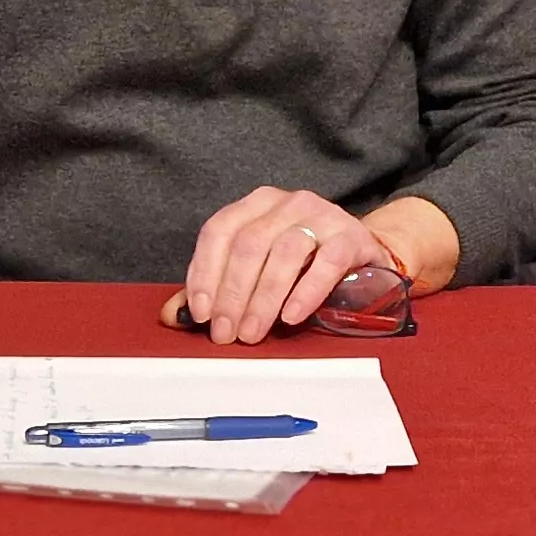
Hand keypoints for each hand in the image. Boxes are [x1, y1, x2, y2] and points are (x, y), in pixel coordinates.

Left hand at [171, 188, 458, 344]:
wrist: (363, 255)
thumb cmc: (303, 264)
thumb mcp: (256, 270)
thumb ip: (215, 289)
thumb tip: (172, 316)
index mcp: (256, 205)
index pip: (219, 231)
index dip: (204, 272)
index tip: (200, 313)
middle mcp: (287, 203)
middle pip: (249, 244)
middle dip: (233, 294)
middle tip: (227, 333)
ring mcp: (321, 215)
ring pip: (284, 252)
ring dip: (264, 298)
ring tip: (254, 332)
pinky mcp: (351, 236)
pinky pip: (326, 262)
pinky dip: (305, 292)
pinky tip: (291, 316)